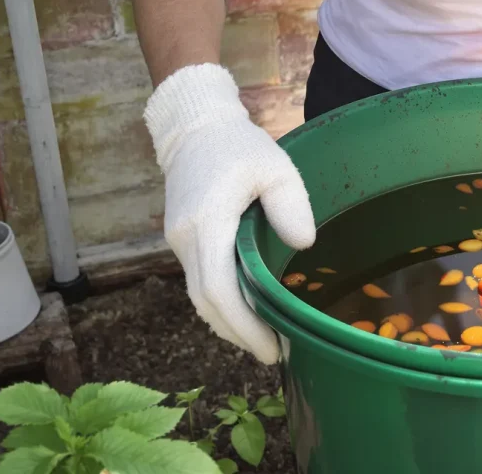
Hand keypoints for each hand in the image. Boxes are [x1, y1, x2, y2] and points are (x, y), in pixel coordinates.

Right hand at [144, 63, 315, 363]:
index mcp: (208, 222)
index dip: (244, 325)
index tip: (271, 348)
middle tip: (274, 354)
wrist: (195, 127)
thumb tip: (303, 244)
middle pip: (206, 303)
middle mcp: (186, 238)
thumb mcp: (275, 168)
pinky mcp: (182, 238)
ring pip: (199, 298)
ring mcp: (178, 240)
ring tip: (264, 342)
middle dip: (239, 334)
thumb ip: (290, 205)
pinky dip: (221, 305)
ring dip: (229, 324)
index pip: (218, 289)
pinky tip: (246, 314)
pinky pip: (199, 282)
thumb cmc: (240, 146)